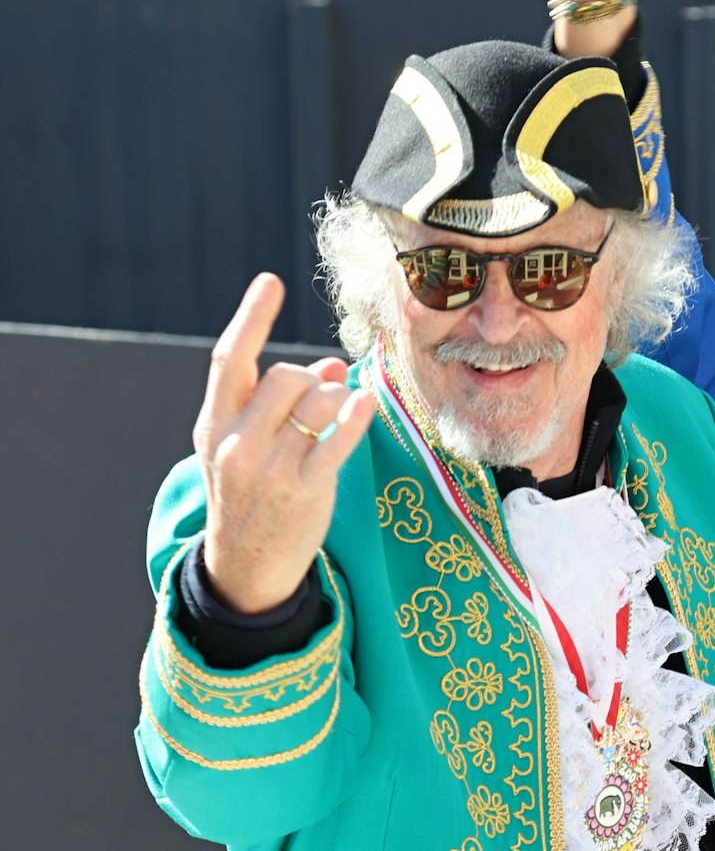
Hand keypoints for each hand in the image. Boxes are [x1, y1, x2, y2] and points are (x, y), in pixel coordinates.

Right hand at [192, 276, 375, 615]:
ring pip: (315, 403)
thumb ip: (282, 404)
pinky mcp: (304, 490)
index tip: (271, 281)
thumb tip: (335, 367)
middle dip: (311, 378)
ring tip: (338, 416)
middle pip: (284, 376)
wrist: (244, 568)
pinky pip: (336, 441)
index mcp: (212, 425)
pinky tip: (365, 403)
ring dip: (337, 399)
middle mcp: (235, 443)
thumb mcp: (249, 447)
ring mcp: (268, 468)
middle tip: (320, 397)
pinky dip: (355, 417)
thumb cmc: (252, 497)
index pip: (229, 359)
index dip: (251, 317)